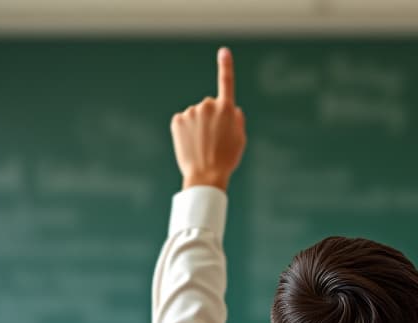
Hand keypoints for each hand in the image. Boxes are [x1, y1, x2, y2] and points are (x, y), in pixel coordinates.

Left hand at [171, 47, 245, 190]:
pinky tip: (190, 145)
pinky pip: (183, 122)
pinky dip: (186, 131)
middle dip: (211, 118)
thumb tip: (232, 110)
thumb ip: (237, 121)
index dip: (226, 66)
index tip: (224, 52)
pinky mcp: (177, 120)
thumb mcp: (239, 140)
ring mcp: (191, 112)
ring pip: (195, 115)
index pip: (226, 82)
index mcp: (226, 109)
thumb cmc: (226, 160)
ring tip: (201, 146)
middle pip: (209, 106)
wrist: (205, 176)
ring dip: (198, 126)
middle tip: (214, 141)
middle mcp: (208, 106)